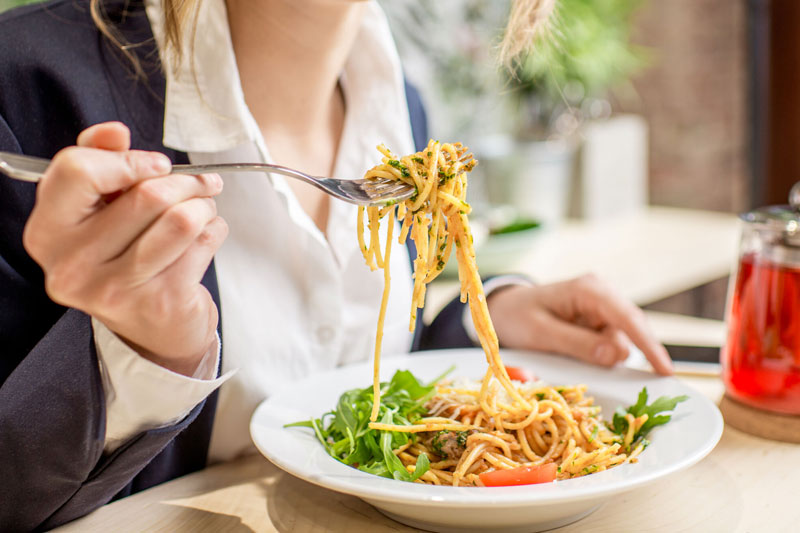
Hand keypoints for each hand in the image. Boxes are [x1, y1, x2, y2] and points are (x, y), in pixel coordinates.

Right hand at [23, 122, 227, 375]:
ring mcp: (117, 288)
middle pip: (146, 195)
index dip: (128, 159)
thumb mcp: (97, 208)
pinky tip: (206, 236)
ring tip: (203, 207)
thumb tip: (114, 131)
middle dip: (184, 181)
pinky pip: (203, 243)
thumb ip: (99, 160)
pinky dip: (215, 230)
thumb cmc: (124, 256)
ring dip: (203, 205)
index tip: (156, 165)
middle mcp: (73, 264)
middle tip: (200, 183)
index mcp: (48, 232)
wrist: (152, 328)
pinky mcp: (160, 301)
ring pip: (181, 219)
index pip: (78, 171)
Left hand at [487, 274, 672, 374]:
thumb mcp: (541, 333)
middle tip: (589, 366)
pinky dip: (600, 356)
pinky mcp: (599, 323)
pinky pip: (610, 344)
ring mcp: (603, 309)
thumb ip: (577, 343)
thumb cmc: (518, 316)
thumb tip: (615, 355)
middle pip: (630, 331)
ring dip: (603, 357)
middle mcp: (603, 295)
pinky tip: (578, 356)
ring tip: (567, 353)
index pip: (628, 318)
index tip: (664, 370)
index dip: (648, 345)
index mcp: (590, 289)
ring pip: (621, 341)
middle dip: (617, 354)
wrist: (504, 309)